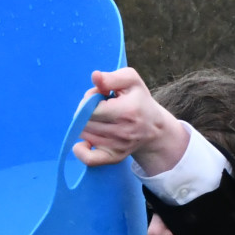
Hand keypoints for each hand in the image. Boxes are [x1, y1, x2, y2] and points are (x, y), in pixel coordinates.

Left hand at [73, 68, 188, 176]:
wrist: (154, 128)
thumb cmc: (139, 100)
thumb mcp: (131, 81)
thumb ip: (111, 77)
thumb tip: (95, 76)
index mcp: (126, 111)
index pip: (90, 108)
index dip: (89, 99)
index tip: (99, 96)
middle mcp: (121, 131)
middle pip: (84, 121)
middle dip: (85, 111)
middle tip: (98, 107)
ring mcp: (117, 147)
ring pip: (84, 134)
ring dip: (85, 124)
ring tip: (100, 118)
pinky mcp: (113, 157)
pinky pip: (89, 159)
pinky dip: (81, 150)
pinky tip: (84, 141)